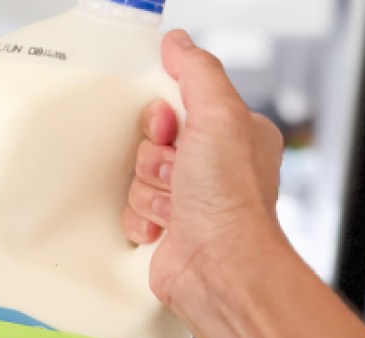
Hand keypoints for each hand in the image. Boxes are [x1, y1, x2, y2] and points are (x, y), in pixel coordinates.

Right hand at [121, 30, 286, 308]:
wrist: (218, 267)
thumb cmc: (230, 201)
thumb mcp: (219, 114)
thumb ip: (198, 71)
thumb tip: (178, 43)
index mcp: (234, 135)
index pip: (178, 105)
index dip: (163, 118)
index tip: (171, 130)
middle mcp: (214, 168)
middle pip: (152, 141)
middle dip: (155, 159)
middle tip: (177, 174)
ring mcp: (189, 200)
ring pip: (138, 176)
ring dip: (150, 192)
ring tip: (175, 208)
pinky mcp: (166, 229)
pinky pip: (130, 208)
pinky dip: (142, 218)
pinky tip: (165, 228)